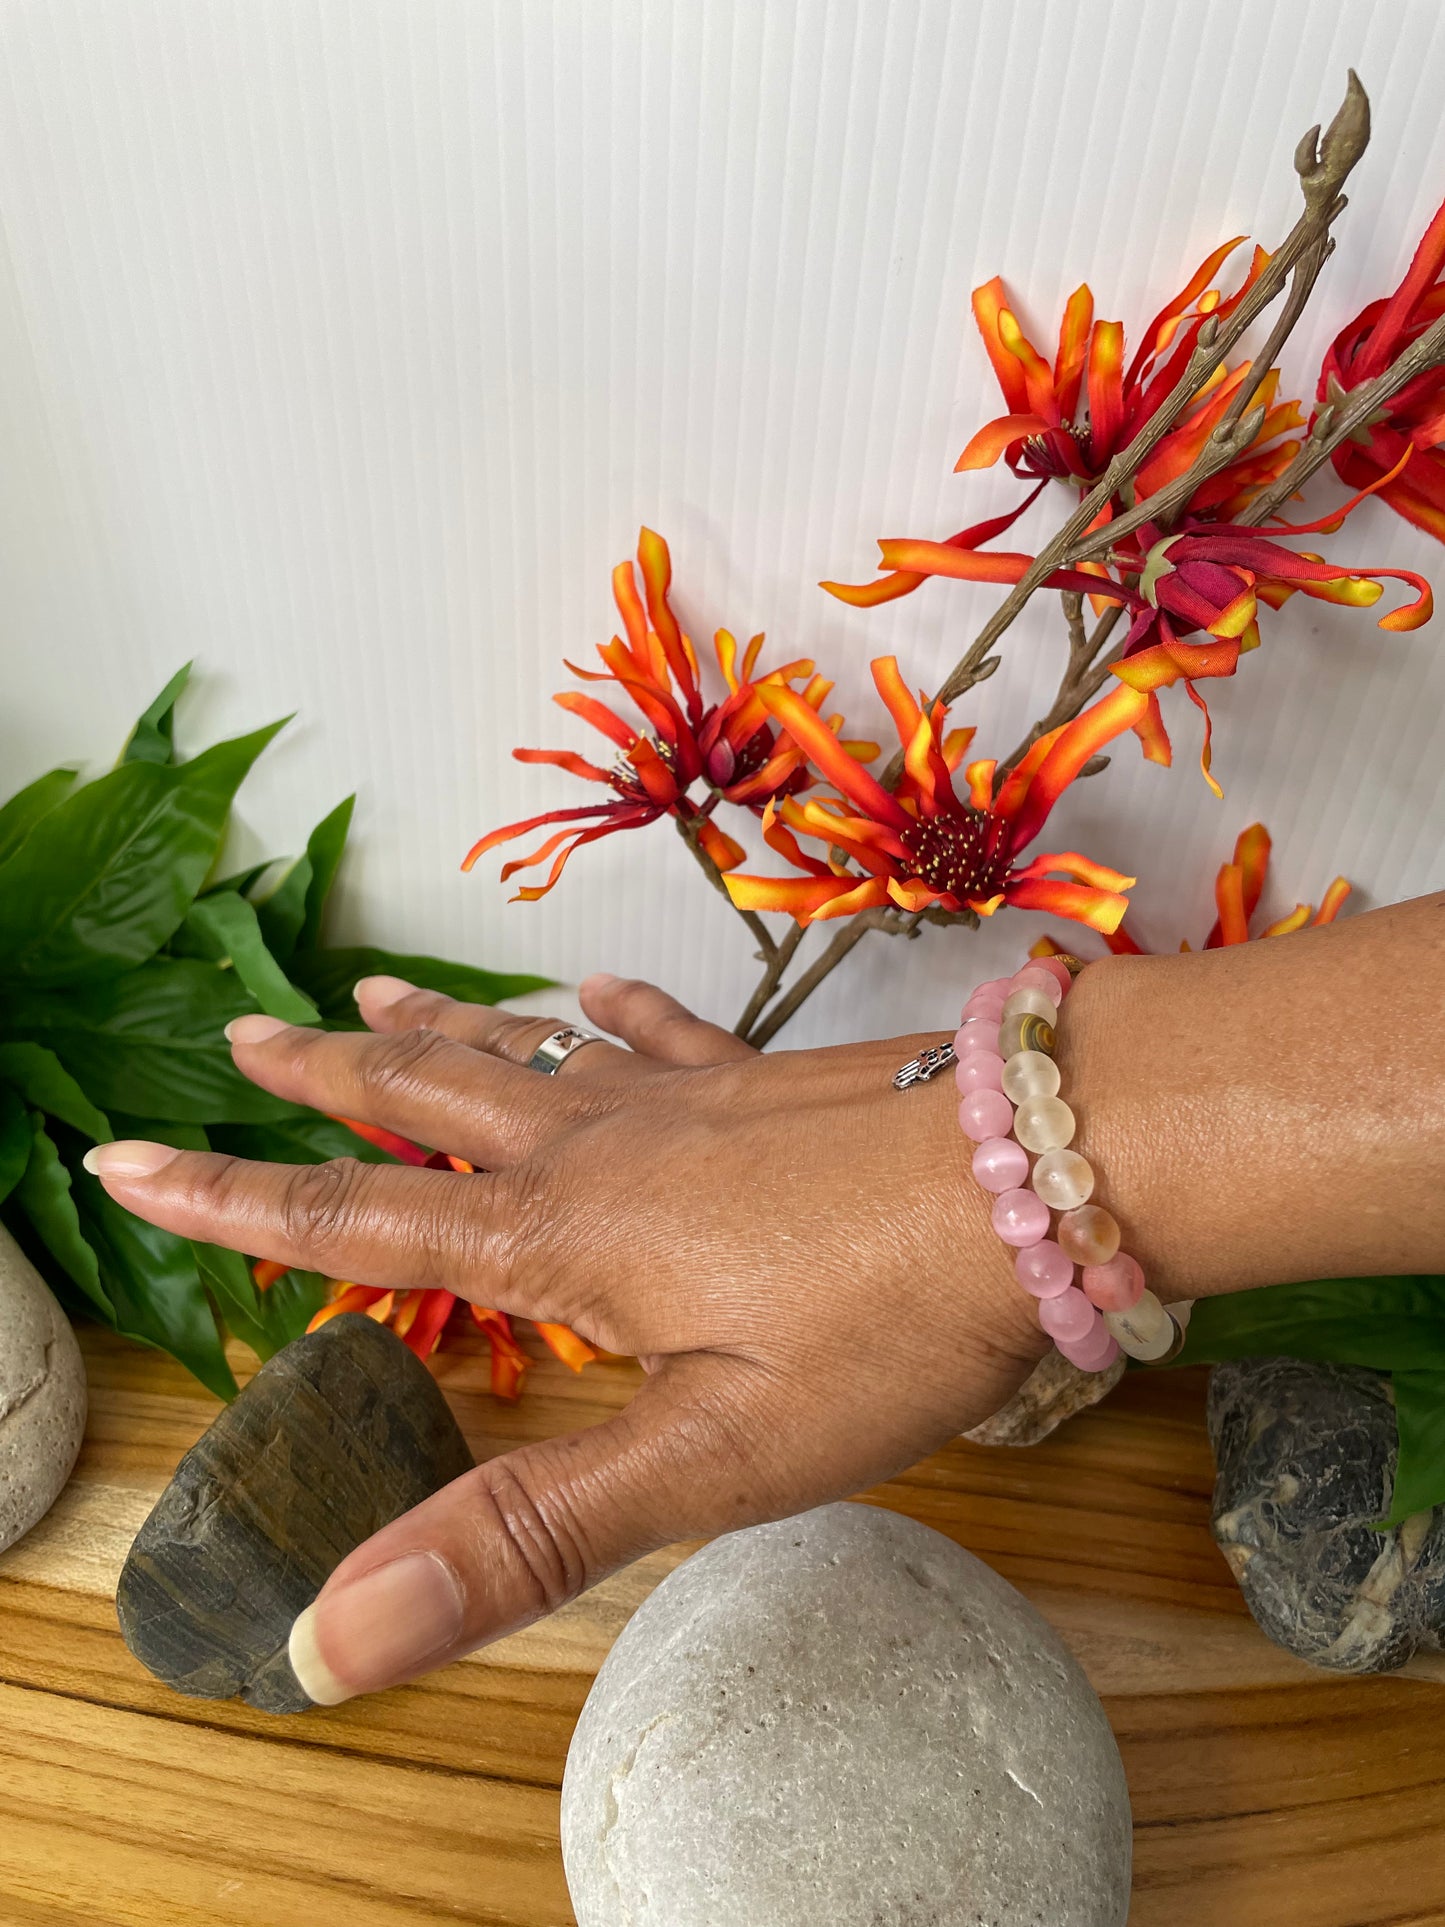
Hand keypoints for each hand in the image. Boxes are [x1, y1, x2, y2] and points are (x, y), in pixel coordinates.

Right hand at [85, 971, 1042, 1703]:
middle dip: (326, 1078)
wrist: (1050, 1170)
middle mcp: (608, 1148)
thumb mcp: (706, 1456)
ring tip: (368, 987)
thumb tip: (335, 1630)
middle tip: (242, 1031)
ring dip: (441, 1030)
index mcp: (566, 1240)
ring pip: (532, 1055)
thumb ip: (524, 1534)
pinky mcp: (774, 1082)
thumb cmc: (885, 1318)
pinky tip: (601, 991)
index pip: (359, 1227)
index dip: (237, 1207)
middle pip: (431, 1104)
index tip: (133, 1161)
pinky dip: (618, 1013)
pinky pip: (670, 1033)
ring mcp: (695, 1098)